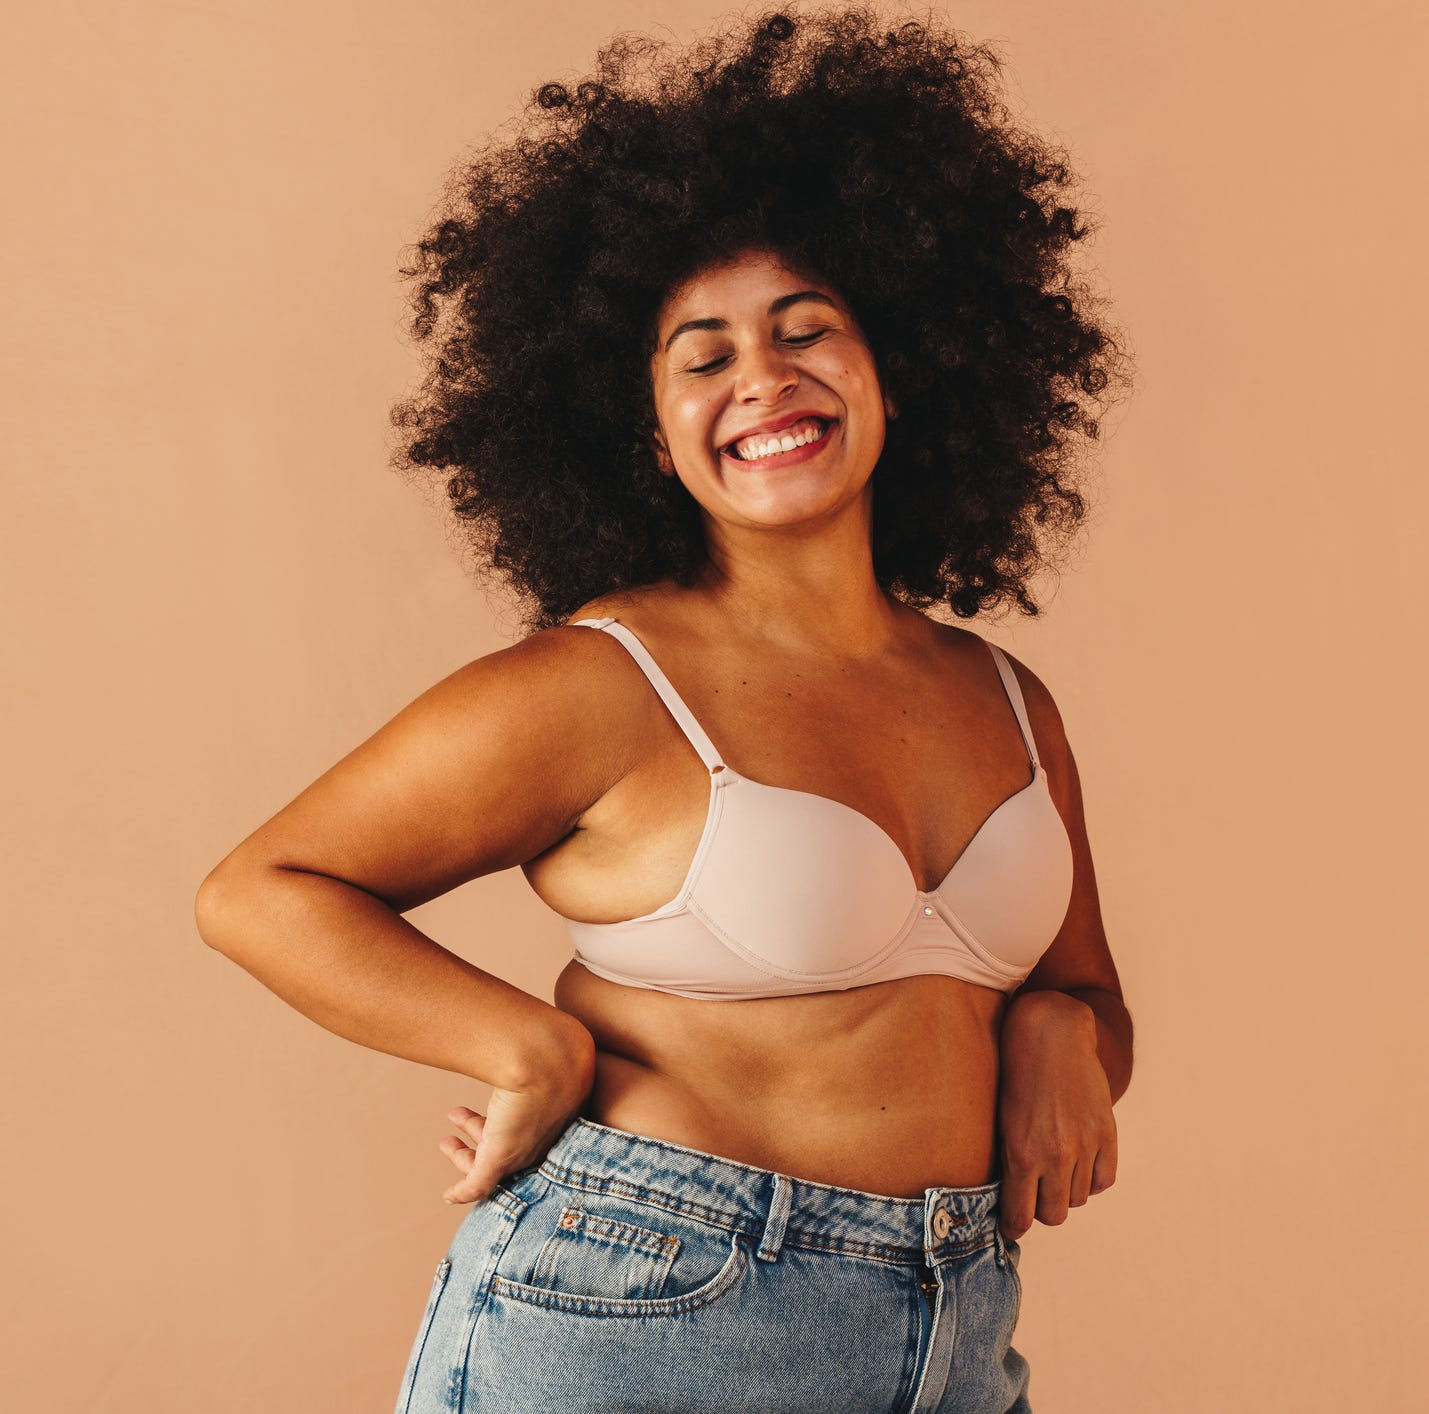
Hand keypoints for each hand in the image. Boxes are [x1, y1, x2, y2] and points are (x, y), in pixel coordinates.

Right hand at [438, 1033, 595, 1204]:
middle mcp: (539, 1136)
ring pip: (490, 1165)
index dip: (494, 1118)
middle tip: (453, 1122)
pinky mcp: (501, 1157)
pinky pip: (478, 1186)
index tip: (472, 1107)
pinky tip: (450, 1194)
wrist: (549, 1059)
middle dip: (477, 1135)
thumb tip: (517, 1023)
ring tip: (446, 1142)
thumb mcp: (539, 1047)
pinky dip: (463, 1192)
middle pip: (505, 1147)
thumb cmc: (546, 1048)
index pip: (520, 1126)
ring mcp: (521, 1149)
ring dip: (465, 1158)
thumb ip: (529, 1043)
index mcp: (550, 1115)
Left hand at [995, 990, 1116, 1241]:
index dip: (1014, 1225)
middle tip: (1033, 1192)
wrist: (1050, 1034)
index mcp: (1022, 1154)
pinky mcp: (1107, 1133)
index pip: (1021, 1216)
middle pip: (1054, 1214)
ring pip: (1079, 1198)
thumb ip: (1010, 1161)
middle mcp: (1056, 1155)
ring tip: (1054, 1167)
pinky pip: (1104, 1180)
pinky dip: (1092, 1178)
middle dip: (1040, 1208)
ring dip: (1066, 1190)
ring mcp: (1085, 1145)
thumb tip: (1010, 1198)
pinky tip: (1079, 1162)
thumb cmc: (1015, 1074)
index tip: (1012, 1224)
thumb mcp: (1001, 1120)